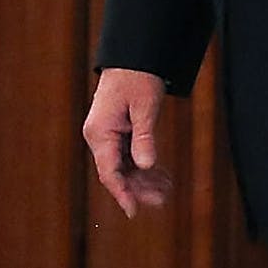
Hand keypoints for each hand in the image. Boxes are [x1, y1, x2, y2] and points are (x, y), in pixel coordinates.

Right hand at [82, 68, 175, 217]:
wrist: (133, 56)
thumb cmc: (138, 78)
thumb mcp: (145, 107)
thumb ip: (144, 137)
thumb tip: (145, 166)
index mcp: (100, 133)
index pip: (109, 172)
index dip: (122, 193)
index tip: (134, 211)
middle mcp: (100, 137)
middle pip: (117, 172)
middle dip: (139, 188)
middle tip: (163, 201)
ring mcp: (108, 134)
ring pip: (125, 165)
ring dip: (144, 178)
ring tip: (167, 190)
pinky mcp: (118, 131)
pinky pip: (130, 155)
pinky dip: (146, 165)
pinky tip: (162, 176)